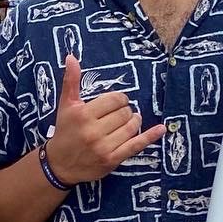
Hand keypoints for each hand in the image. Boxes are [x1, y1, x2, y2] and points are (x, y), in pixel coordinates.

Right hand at [44, 53, 166, 184]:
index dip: (119, 99)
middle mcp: (93, 131)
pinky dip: (150, 136)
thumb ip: (71, 81)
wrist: (60, 164)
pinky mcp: (112, 159)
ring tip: (129, 121)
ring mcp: (104, 147)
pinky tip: (161, 129)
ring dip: (134, 122)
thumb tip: (71, 57)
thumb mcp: (66, 106)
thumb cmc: (65, 131)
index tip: (116, 103)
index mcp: (83, 114)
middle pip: (124, 113)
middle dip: (125, 111)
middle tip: (119, 115)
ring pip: (131, 127)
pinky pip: (136, 145)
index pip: (114, 100)